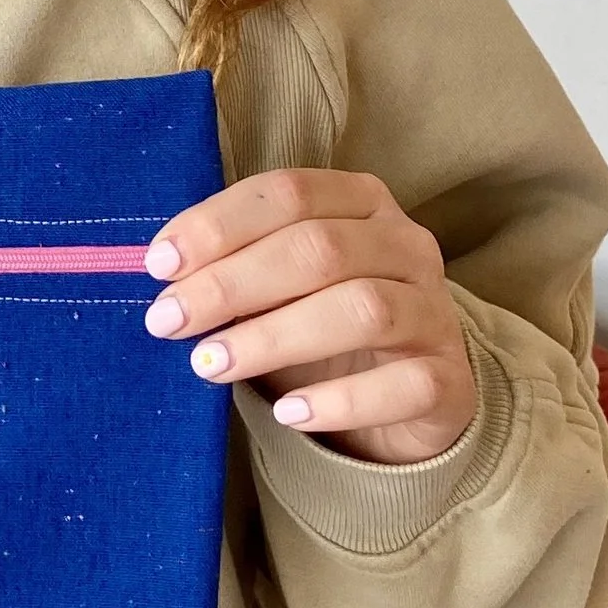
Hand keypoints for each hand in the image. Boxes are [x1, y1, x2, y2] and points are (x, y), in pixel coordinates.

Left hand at [143, 168, 477, 465]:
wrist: (407, 398)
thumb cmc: (323, 324)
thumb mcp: (278, 287)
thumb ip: (232, 268)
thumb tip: (158, 274)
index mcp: (361, 202)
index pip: (289, 193)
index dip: (219, 225)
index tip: (158, 266)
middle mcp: (406, 245)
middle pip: (319, 249)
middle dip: (232, 283)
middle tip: (168, 321)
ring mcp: (435, 311)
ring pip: (361, 309)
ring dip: (274, 336)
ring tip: (209, 364)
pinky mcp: (449, 379)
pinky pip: (405, 385)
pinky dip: (343, 399)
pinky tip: (288, 414)